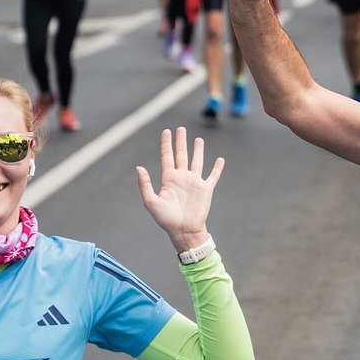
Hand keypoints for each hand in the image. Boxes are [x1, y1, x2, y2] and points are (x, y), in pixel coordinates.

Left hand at [136, 127, 224, 253]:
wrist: (184, 230)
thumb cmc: (166, 219)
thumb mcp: (150, 202)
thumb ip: (145, 184)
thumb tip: (139, 167)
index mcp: (169, 179)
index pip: (167, 156)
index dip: (166, 144)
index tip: (166, 131)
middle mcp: (182, 177)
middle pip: (181, 154)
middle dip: (181, 141)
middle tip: (180, 128)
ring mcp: (194, 182)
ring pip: (197, 161)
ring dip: (198, 150)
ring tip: (198, 139)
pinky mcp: (206, 189)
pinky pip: (213, 175)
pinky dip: (217, 168)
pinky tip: (220, 159)